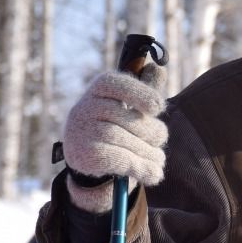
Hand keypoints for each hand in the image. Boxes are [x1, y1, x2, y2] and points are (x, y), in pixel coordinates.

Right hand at [61, 62, 167, 212]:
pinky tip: (154, 174)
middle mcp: (84, 108)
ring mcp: (80, 132)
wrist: (89, 157)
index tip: (159, 108)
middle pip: (126, 118)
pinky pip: (118, 160)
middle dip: (151, 131)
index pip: (115, 83)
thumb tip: (158, 68)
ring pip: (122, 140)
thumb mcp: (130, 105)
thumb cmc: (116, 123)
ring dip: (148, 153)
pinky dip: (140, 168)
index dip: (138, 93)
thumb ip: (145, 90)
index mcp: (99, 90)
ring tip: (159, 159)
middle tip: (161, 141)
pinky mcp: (83, 156)